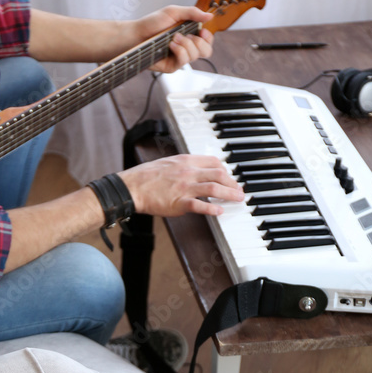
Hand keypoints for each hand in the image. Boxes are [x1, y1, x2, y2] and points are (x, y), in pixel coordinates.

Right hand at [119, 154, 244, 217]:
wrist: (132, 186)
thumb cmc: (146, 177)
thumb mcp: (168, 163)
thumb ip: (183, 167)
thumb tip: (196, 172)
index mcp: (186, 161)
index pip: (213, 162)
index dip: (225, 170)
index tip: (229, 178)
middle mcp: (188, 172)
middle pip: (218, 174)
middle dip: (232, 183)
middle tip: (239, 191)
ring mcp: (184, 187)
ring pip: (214, 188)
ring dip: (229, 194)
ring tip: (238, 199)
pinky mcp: (179, 202)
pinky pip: (200, 205)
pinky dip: (212, 208)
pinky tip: (219, 211)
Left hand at [133, 6, 213, 72]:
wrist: (137, 35)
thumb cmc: (152, 23)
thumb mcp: (173, 12)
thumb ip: (192, 13)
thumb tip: (209, 16)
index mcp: (189, 34)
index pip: (207, 41)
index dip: (208, 37)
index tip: (202, 30)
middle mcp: (186, 47)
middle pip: (206, 52)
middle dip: (199, 42)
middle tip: (187, 35)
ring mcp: (179, 58)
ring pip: (194, 56)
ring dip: (186, 44)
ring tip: (174, 38)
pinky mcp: (172, 66)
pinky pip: (183, 61)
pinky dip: (179, 51)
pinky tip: (171, 45)